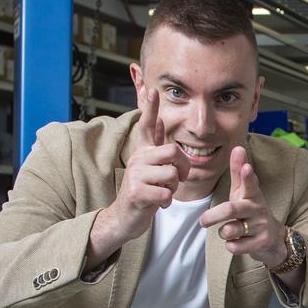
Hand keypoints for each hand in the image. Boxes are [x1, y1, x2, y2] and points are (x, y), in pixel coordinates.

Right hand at [87, 90, 188, 265]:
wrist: (125, 217)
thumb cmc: (143, 192)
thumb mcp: (150, 167)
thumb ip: (154, 145)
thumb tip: (159, 119)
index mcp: (142, 152)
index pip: (146, 126)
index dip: (150, 109)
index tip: (153, 90)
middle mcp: (137, 159)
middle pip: (173, 151)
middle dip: (182, 167)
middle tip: (177, 179)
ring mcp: (135, 175)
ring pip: (171, 174)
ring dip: (173, 188)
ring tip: (162, 192)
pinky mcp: (136, 193)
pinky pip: (165, 193)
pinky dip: (167, 201)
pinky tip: (158, 203)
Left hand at [199, 146, 288, 264]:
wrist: (273, 239)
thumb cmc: (251, 211)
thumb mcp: (244, 192)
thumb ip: (238, 172)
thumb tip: (238, 147)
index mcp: (252, 195)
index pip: (250, 183)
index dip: (247, 175)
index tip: (246, 167)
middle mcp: (258, 209)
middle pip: (231, 209)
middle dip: (213, 216)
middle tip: (202, 221)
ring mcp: (260, 227)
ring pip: (229, 230)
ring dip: (223, 233)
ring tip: (230, 231)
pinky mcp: (260, 243)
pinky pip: (234, 246)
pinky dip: (230, 245)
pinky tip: (238, 242)